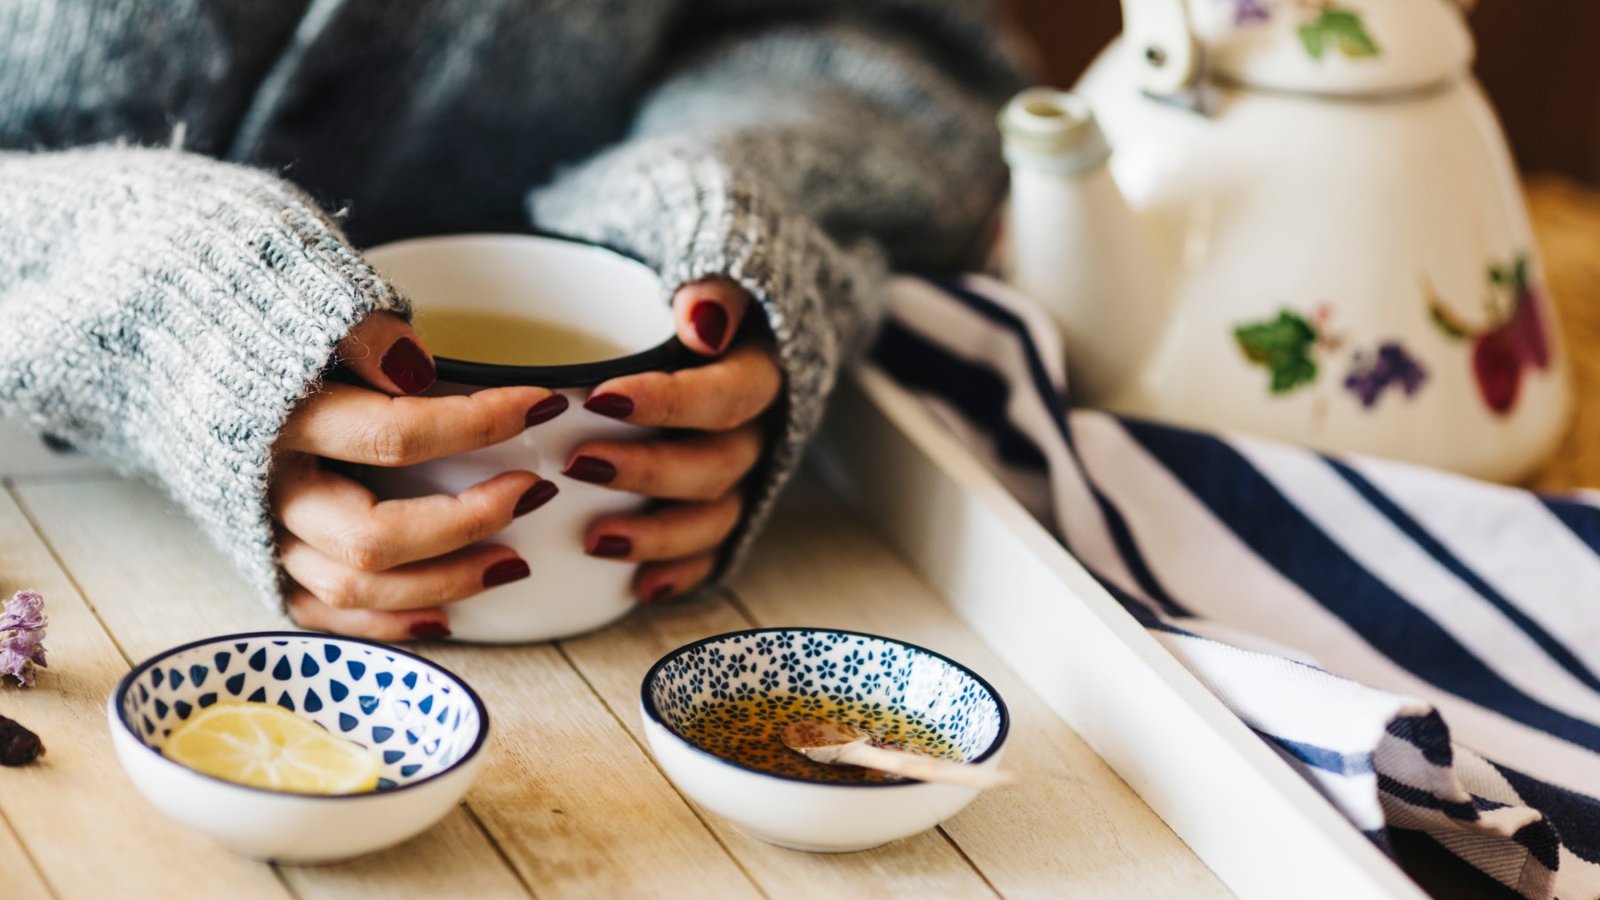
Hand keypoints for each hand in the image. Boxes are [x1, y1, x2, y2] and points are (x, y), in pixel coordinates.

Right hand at [270, 313, 568, 640]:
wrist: (166, 336)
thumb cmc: (256, 314)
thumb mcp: (306, 292)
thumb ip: (363, 331)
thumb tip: (417, 369)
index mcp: (277, 414)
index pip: (393, 433)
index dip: (479, 423)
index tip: (543, 404)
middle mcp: (267, 484)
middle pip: (374, 535)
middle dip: (468, 521)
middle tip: (536, 492)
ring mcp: (261, 530)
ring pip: (354, 585)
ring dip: (443, 582)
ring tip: (514, 563)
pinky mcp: (260, 559)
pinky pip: (323, 614)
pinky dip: (386, 621)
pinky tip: (447, 617)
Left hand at [567, 278, 781, 602]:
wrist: (714, 304)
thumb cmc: (698, 284)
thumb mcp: (709, 255)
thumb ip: (712, 283)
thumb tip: (704, 319)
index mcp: (762, 364)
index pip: (728, 394)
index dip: (668, 402)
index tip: (597, 399)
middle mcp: (760, 425)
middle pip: (719, 462)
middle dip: (650, 471)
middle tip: (577, 464)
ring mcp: (742, 469)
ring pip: (715, 515)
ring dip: (659, 535)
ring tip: (596, 541)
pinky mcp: (720, 502)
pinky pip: (711, 551)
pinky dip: (678, 573)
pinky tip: (637, 588)